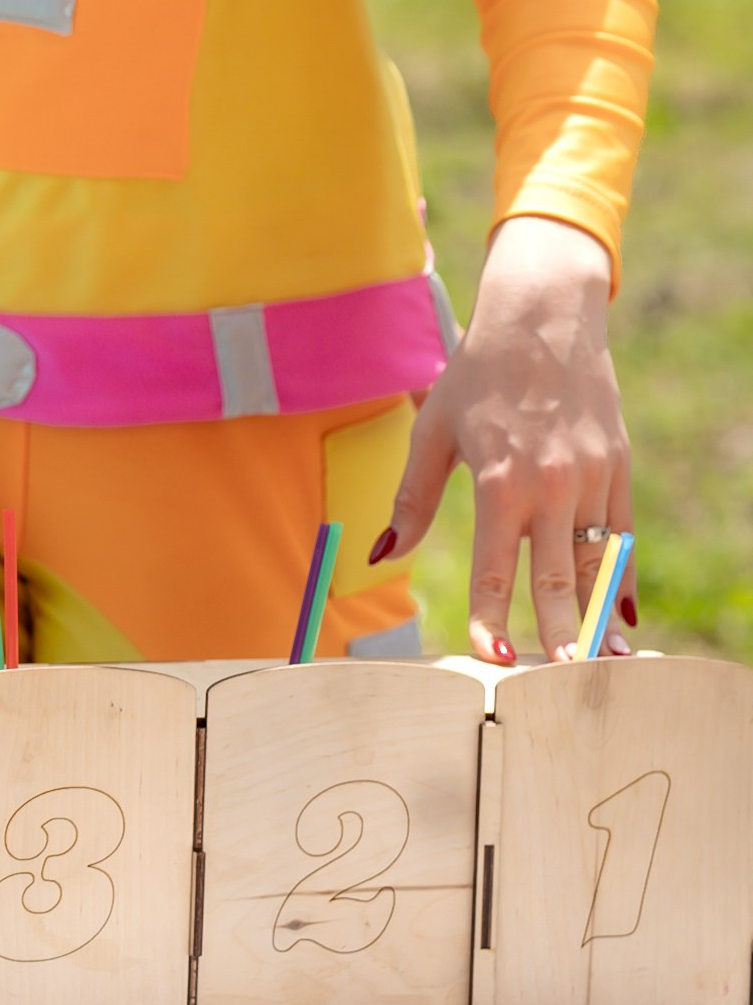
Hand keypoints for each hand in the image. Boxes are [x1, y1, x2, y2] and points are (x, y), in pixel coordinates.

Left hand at [378, 216, 631, 666]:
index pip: (495, 569)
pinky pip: (622, 535)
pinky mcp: (617, 467)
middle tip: (563, 686)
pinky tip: (623, 615)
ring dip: (599, 618)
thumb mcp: (434, 429)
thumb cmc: (477, 374)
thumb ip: (412, 498)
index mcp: (500, 481)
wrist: (543, 317)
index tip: (495, 660)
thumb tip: (381, 554)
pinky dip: (622, 576)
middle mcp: (551, 486)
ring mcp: (591, 478)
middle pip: (557, 580)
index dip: (493, 618)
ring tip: (604, 667)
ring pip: (597, 563)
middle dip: (561, 637)